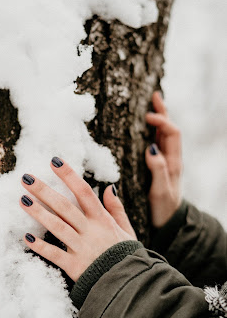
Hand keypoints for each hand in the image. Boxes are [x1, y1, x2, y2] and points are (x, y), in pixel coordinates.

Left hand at [20, 158, 136, 281]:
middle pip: (65, 206)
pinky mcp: (75, 266)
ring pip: (57, 226)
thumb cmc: (126, 255)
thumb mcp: (126, 229)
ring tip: (22, 200)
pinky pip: (55, 254)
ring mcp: (82, 247)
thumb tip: (109, 188)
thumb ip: (117, 209)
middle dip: (45, 190)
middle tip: (26, 178)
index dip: (69, 175)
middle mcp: (90, 230)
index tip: (54, 161)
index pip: (84, 192)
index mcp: (102, 219)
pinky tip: (26, 237)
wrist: (128, 283)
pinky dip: (41, 247)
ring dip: (39, 213)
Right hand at [145, 91, 182, 227]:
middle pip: (169, 129)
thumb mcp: (160, 191)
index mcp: (173, 162)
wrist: (168, 221)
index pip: (172, 133)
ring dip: (159, 119)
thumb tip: (151, 147)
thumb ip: (158, 170)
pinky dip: (152, 131)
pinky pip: (157, 143)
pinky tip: (145, 127)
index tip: (147, 116)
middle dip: (163, 112)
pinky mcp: (158, 166)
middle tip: (154, 96)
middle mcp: (171, 159)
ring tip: (151, 104)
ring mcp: (165, 162)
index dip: (162, 121)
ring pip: (163, 135)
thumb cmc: (163, 208)